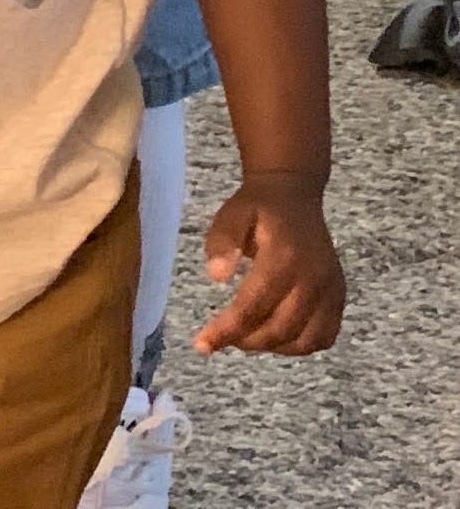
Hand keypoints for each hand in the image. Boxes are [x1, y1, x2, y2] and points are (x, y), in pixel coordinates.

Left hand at [193, 177, 344, 356]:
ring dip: (272, 346)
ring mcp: (330, 288)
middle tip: (224, 337)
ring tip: (247, 336)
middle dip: (247, 341)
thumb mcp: (233, 213)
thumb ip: (222, 241)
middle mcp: (313, 276)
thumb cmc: (258, 206)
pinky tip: (277, 335)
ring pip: (305, 339)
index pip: (253, 305)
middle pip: (280, 328)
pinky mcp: (339, 295)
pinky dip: (300, 345)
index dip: (226, 330)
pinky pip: (324, 336)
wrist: (294, 193)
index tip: (202, 345)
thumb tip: (216, 277)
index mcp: (284, 255)